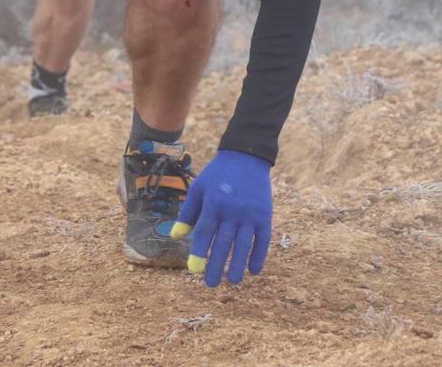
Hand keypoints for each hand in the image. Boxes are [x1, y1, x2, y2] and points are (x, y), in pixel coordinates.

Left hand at [169, 149, 272, 286]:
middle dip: (216, 265)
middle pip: (223, 242)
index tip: (194, 270)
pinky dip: (259, 255)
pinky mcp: (265, 214)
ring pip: (244, 244)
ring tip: (232, 281)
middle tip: (210, 284)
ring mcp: (250, 213)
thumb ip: (188, 212)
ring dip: (238, 264)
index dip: (200, 252)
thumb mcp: (199, 188)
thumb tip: (176, 236)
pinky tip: (254, 270)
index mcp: (213, 203)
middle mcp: (232, 210)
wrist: (246, 157)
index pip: (205, 232)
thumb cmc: (217, 175)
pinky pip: (263, 239)